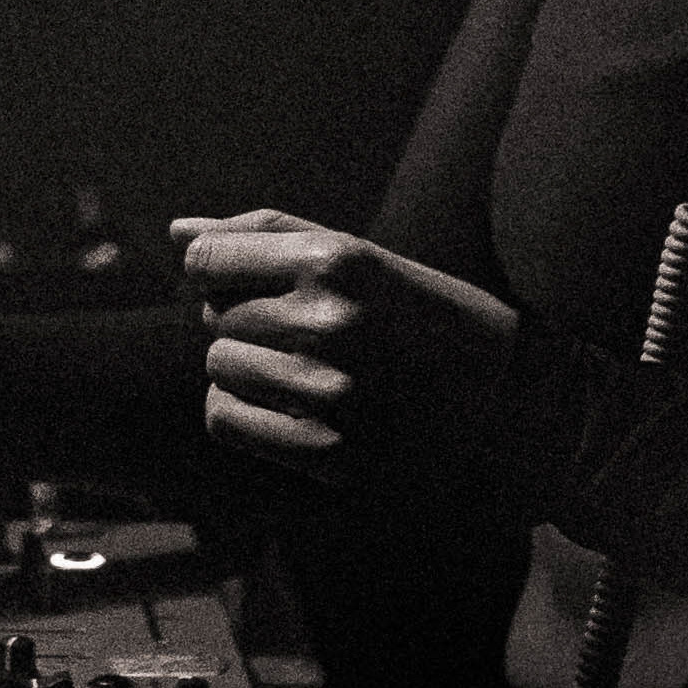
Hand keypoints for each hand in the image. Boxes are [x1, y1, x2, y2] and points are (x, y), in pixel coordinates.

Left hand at [173, 209, 518, 488]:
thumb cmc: (427, 316)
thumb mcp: (361, 256)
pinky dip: (244, 412)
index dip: (216, 272)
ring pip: (219, 368)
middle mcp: (327, 323)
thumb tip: (177, 233)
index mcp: (337, 261)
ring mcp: (326, 392)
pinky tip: (290, 407)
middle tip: (304, 332)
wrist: (510, 402)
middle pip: (213, 317)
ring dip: (246, 368)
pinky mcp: (328, 454)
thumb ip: (266, 237)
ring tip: (304, 369)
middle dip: (244, 321)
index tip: (248, 283)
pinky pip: (228, 419)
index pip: (206, 262)